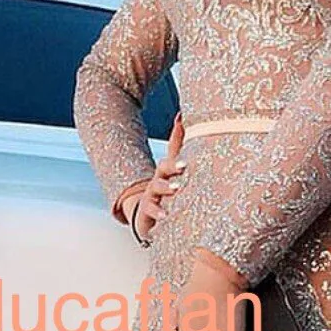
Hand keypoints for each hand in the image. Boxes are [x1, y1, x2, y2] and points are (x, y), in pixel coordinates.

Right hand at [120, 112, 185, 241]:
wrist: (145, 214)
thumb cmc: (165, 188)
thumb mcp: (172, 167)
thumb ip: (177, 144)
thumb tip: (182, 115)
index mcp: (167, 169)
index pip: (172, 152)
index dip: (177, 140)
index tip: (184, 127)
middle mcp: (158, 179)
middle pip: (163, 168)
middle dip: (173, 165)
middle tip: (184, 165)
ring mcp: (151, 195)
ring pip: (156, 188)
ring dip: (165, 187)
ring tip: (176, 188)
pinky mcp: (147, 211)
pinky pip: (151, 211)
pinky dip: (158, 212)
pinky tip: (165, 215)